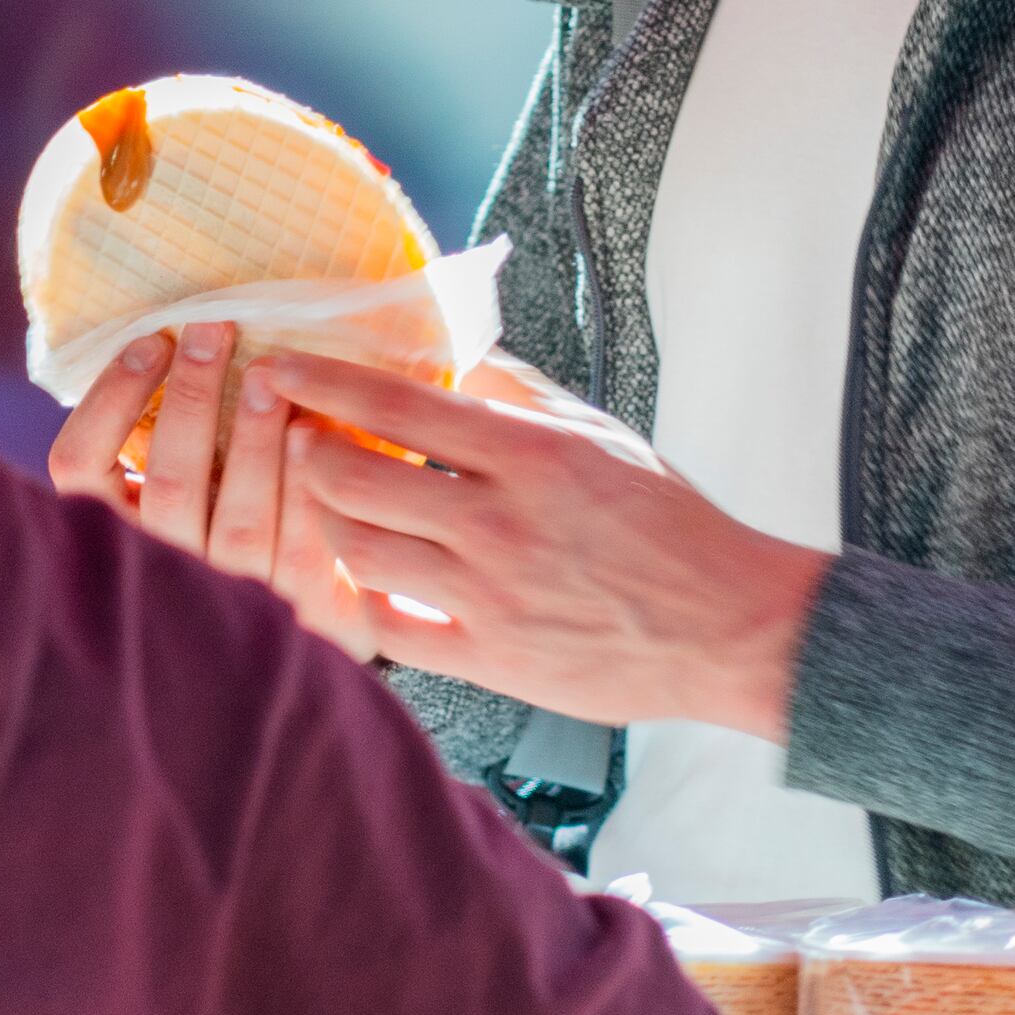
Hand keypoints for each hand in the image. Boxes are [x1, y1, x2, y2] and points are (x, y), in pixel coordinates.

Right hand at [40, 325, 380, 659]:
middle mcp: (161, 579)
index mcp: (108, 538)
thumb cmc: (225, 529)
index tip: (152, 340)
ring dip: (253, 438)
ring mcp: (229, 606)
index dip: (110, 399)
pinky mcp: (298, 623)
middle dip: (191, 397)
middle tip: (214, 328)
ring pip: (237, 520)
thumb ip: (167, 439)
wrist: (291, 643)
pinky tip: (317, 432)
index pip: (79, 467)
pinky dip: (308, 489)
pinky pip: (301, 551)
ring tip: (268, 372)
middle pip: (168, 484)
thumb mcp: (180, 489)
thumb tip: (170, 337)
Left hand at [259, 350, 828, 736]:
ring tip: (331, 505)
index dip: (324, 381)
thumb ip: (520, 395)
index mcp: (532, 455)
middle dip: (308, 452)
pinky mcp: (489, 661)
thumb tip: (446, 353)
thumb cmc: (671, 526)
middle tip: (304, 441)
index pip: (396, 402)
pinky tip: (365, 577)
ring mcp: (489, 597)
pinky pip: (386, 626)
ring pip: (357, 549)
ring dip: (326, 520)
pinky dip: (362, 596)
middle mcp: (501, 523)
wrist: (730, 627)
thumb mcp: (603, 436)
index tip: (283, 367)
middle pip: (352, 476)